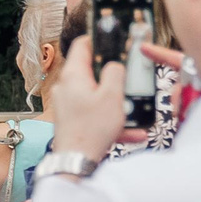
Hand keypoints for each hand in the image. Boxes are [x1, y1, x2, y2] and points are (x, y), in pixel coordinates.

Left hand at [49, 36, 148, 160]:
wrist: (76, 162)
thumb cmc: (92, 129)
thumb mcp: (112, 96)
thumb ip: (115, 73)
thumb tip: (115, 63)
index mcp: (73, 75)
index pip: (81, 45)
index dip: (98, 39)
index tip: (114, 39)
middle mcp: (66, 87)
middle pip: (91, 70)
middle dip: (112, 74)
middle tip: (130, 77)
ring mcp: (67, 104)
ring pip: (96, 95)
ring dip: (116, 101)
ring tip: (133, 110)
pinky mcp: (72, 120)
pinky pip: (96, 114)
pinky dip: (112, 119)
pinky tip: (133, 132)